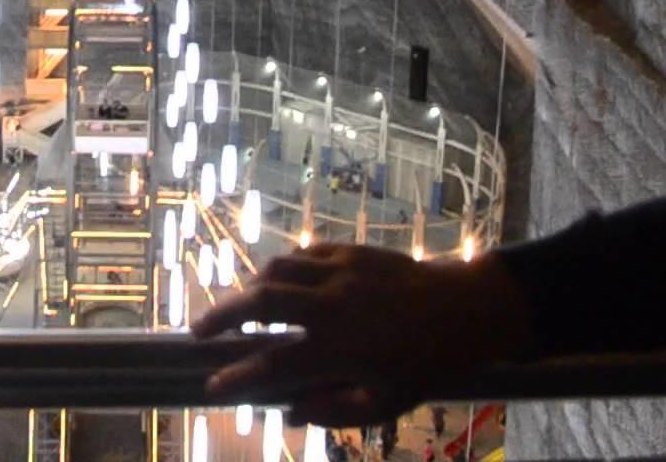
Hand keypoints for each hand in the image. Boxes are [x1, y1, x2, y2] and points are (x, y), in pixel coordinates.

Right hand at [191, 244, 532, 427]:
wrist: (467, 309)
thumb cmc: (427, 364)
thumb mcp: (387, 404)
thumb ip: (335, 410)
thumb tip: (289, 413)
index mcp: (341, 349)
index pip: (274, 365)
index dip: (237, 377)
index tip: (212, 386)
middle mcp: (334, 306)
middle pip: (259, 301)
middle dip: (220, 315)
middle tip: (198, 331)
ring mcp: (341, 272)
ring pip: (276, 269)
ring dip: (249, 288)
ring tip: (240, 308)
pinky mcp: (351, 251)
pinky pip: (302, 253)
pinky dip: (283, 269)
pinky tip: (280, 284)